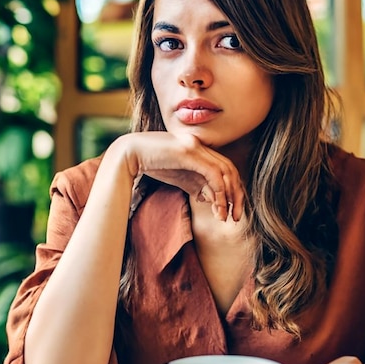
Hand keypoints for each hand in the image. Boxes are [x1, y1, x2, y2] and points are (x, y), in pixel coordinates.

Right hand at [113, 131, 244, 221]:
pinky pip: (213, 173)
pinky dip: (219, 192)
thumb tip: (209, 197)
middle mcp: (202, 146)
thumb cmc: (150, 164)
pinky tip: (216, 208)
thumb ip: (195, 184)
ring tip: (224, 217)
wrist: (128, 153)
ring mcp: (196, 147)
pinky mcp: (189, 152)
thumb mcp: (178, 177)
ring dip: (228, 197)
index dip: (232, 191)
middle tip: (235, 217)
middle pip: (231, 170)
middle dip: (236, 196)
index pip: (226, 169)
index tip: (229, 211)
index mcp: (201, 150)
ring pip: (225, 173)